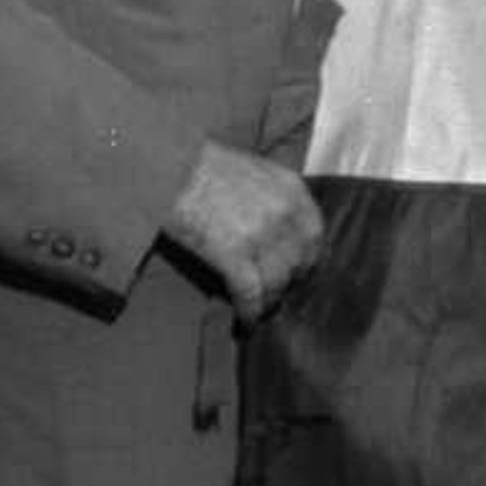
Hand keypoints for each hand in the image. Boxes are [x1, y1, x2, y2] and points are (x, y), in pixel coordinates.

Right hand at [159, 142, 325, 320]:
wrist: (171, 167)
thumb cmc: (206, 166)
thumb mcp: (255, 171)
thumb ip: (275, 197)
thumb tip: (281, 229)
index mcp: (291, 189)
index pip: (314, 234)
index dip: (306, 257)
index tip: (297, 269)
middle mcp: (284, 213)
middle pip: (298, 262)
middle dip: (288, 281)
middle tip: (275, 291)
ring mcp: (261, 235)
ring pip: (277, 282)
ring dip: (269, 299)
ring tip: (259, 308)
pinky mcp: (234, 255)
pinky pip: (251, 293)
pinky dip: (249, 310)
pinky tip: (246, 319)